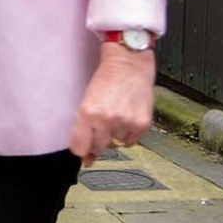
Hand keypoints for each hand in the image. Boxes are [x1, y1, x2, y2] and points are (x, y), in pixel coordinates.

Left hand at [69, 41, 155, 164]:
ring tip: (116, 115)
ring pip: (115, 145)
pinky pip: (131, 141)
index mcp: (87, 113)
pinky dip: (128, 133)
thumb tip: (86, 157)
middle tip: (101, 124)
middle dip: (97, 140)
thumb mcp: (86, 101)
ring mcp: (125, 122)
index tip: (82, 148)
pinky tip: (126, 118)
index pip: (80, 148)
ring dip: (114, 135)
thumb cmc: (105, 80)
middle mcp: (106, 120)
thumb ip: (83, 128)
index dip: (81, 149)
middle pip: (98, 148)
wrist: (128, 65)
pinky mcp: (142, 124)